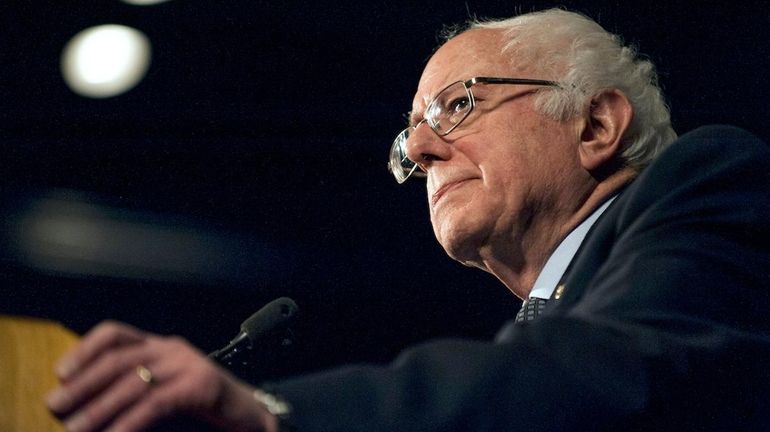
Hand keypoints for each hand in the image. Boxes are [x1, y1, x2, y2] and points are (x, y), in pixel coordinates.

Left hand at [45, 321, 277, 431]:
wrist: (250, 417)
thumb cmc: (204, 408)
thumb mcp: (164, 392)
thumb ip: (135, 392)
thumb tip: (87, 405)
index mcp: (162, 346)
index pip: (117, 334)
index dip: (86, 349)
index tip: (61, 372)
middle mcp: (173, 349)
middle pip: (119, 357)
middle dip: (83, 383)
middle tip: (57, 404)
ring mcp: (189, 365)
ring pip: (134, 382)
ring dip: (99, 408)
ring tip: (75, 427)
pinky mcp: (202, 386)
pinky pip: (156, 403)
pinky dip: (129, 422)